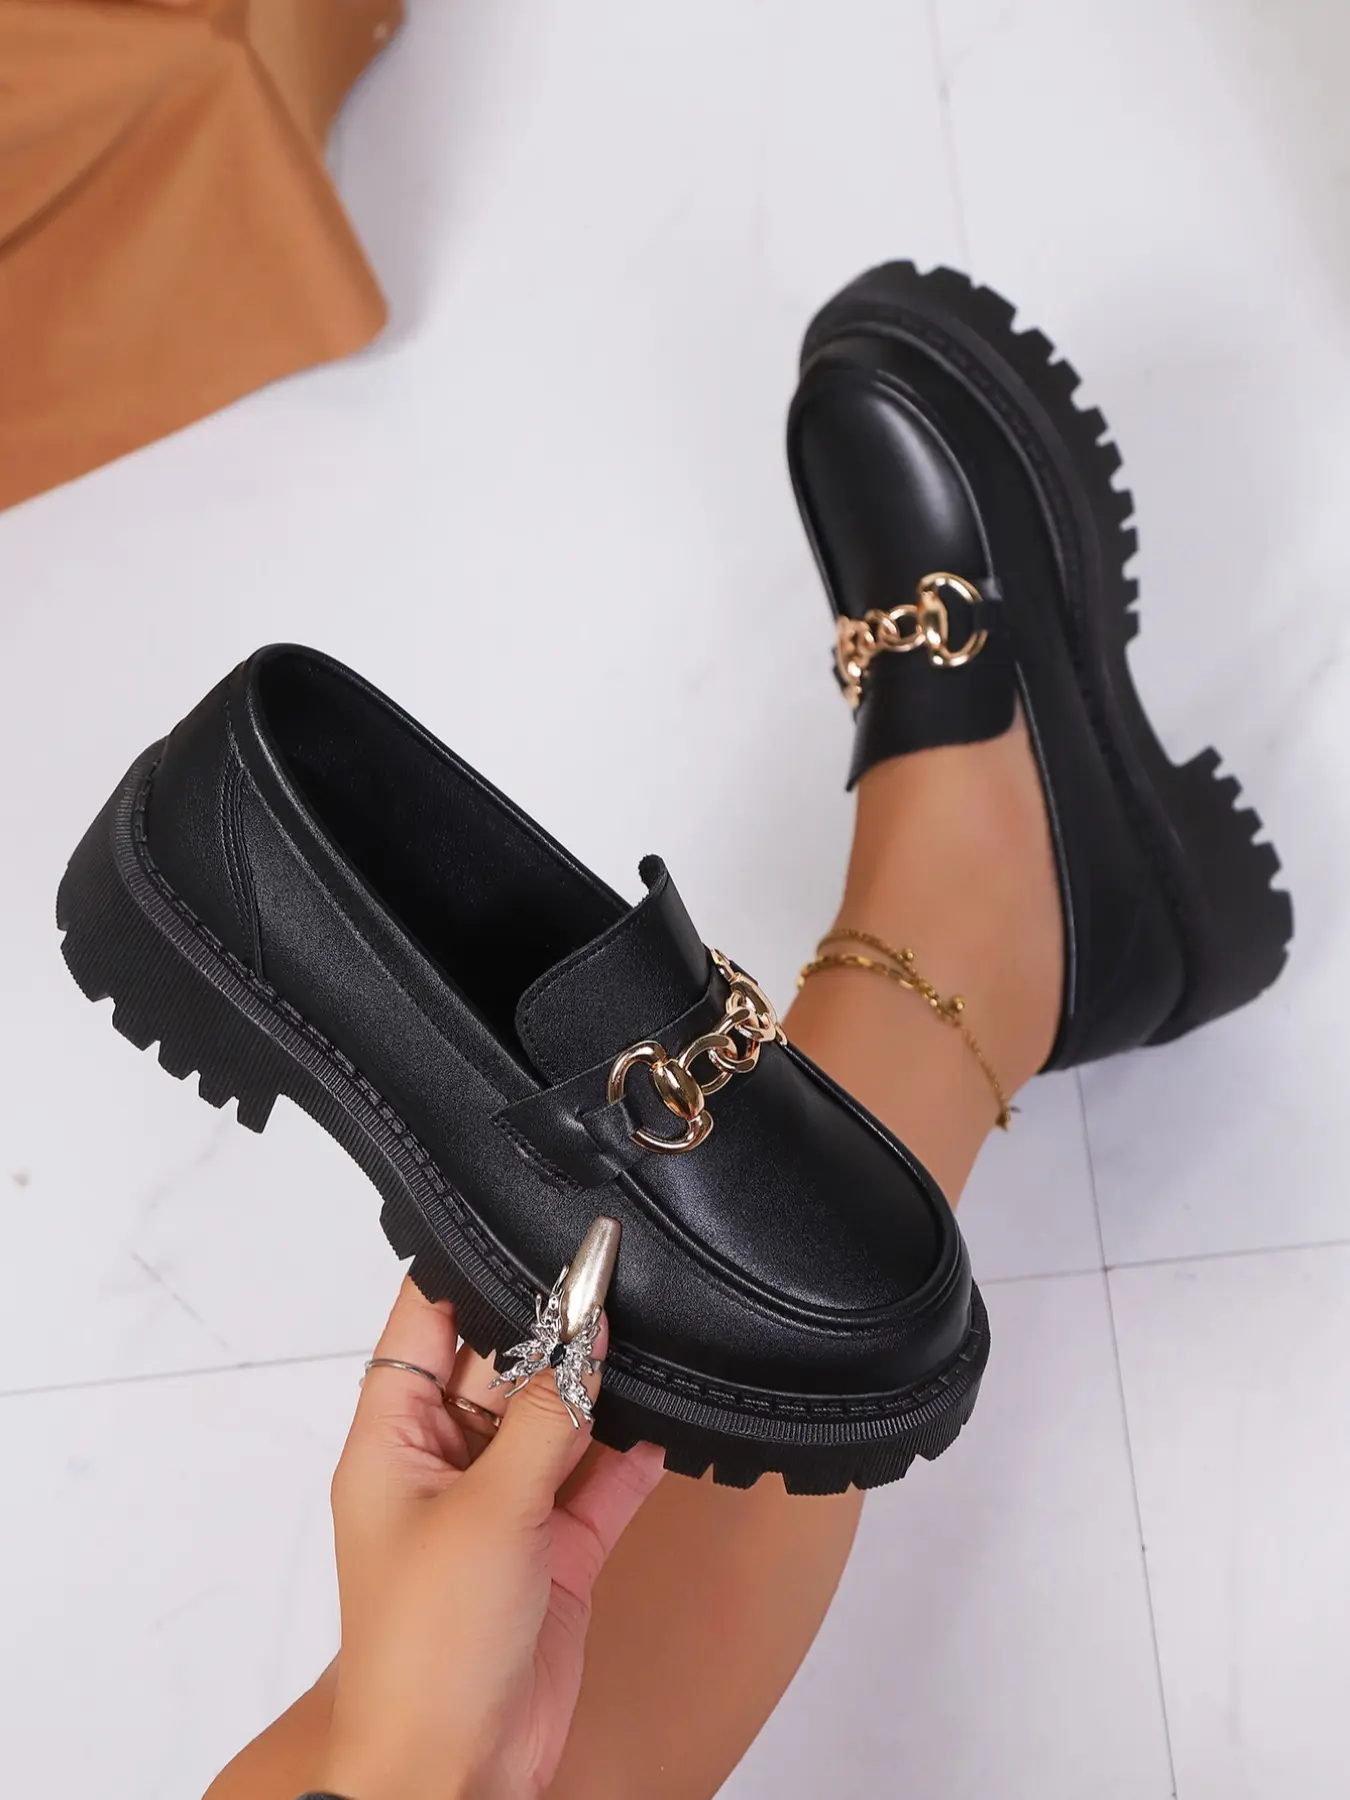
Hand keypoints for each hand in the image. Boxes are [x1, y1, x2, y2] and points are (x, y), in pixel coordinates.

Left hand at [317, 1219, 663, 1799]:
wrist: (458, 1772)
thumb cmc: (427, 1650)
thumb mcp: (488, 1513)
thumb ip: (546, 1420)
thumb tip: (586, 1340)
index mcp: (394, 1442)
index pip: (422, 1327)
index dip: (464, 1272)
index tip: (518, 1226)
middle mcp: (446, 1464)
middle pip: (502, 1365)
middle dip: (552, 1326)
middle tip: (610, 1277)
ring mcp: (503, 1505)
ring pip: (557, 1418)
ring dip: (597, 1387)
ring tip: (647, 1330)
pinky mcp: (553, 1548)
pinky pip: (597, 1478)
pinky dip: (630, 1452)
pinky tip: (666, 1418)